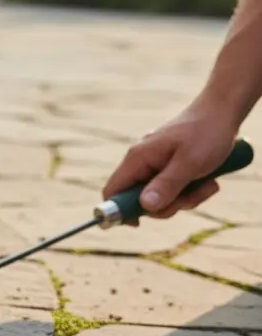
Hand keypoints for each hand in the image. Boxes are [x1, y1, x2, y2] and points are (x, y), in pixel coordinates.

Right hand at [102, 98, 239, 221]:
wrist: (223, 112)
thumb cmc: (206, 133)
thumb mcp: (189, 163)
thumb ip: (166, 185)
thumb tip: (145, 208)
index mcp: (137, 158)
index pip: (113, 190)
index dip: (119, 210)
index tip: (139, 223)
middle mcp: (141, 161)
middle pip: (139, 199)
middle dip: (167, 205)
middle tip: (191, 197)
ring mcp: (154, 164)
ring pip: (160, 196)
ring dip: (185, 198)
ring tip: (208, 184)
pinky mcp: (168, 166)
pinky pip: (172, 188)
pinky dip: (189, 190)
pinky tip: (207, 181)